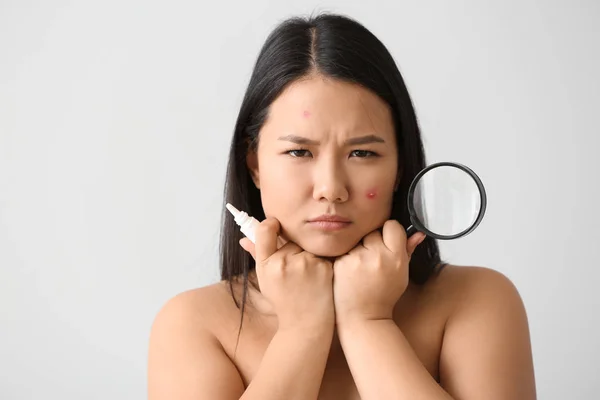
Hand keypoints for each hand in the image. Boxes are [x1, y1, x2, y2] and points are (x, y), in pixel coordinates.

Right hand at [239, 218, 334, 332]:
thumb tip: (243, 238)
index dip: (271, 224)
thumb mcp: (265, 280)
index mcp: (266, 265)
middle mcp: (283, 262)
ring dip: (308, 257)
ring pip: (306, 247)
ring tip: (307, 279)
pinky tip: (319, 279)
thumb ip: (256, 255)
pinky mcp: (323, 267)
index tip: (275, 224)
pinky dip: (320, 263)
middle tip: (296, 271)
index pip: (265, 229)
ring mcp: (304, 264)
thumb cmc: (284, 301)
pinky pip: (321, 254)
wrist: (306, 324)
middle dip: (293, 250)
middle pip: (290, 240)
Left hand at [332, 220, 426, 325]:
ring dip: (358, 249)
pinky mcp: (341, 263)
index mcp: (396, 257)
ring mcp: (357, 259)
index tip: (388, 241)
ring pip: (357, 240)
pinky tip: (351, 272)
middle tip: (373, 260)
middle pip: (373, 232)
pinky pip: (344, 250)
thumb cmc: (384, 295)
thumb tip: (418, 233)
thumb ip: (408, 250)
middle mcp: (377, 256)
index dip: (390, 232)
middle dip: (372, 242)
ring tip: (361, 268)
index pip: (392, 225)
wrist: (363, 317)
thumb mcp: (402, 274)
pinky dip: (347, 258)